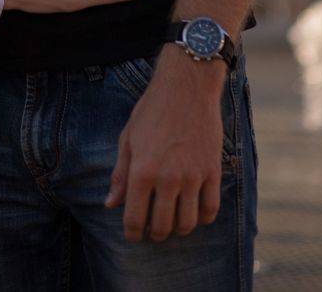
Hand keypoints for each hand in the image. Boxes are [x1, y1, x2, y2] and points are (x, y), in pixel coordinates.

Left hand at [105, 47, 224, 240]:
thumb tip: (110, 205)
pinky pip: (211, 210)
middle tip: (152, 230)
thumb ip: (120, 174)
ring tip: (172, 223)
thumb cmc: (152, 110)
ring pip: (187, 223)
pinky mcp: (212, 171)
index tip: (133, 235)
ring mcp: (193, 176)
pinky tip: (194, 212)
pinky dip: (202, 218)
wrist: (186, 86)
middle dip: (155, 234)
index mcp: (142, 170)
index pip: (135, 219)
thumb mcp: (128, 138)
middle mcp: (168, 178)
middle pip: (162, 227)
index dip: (132, 233)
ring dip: (178, 229)